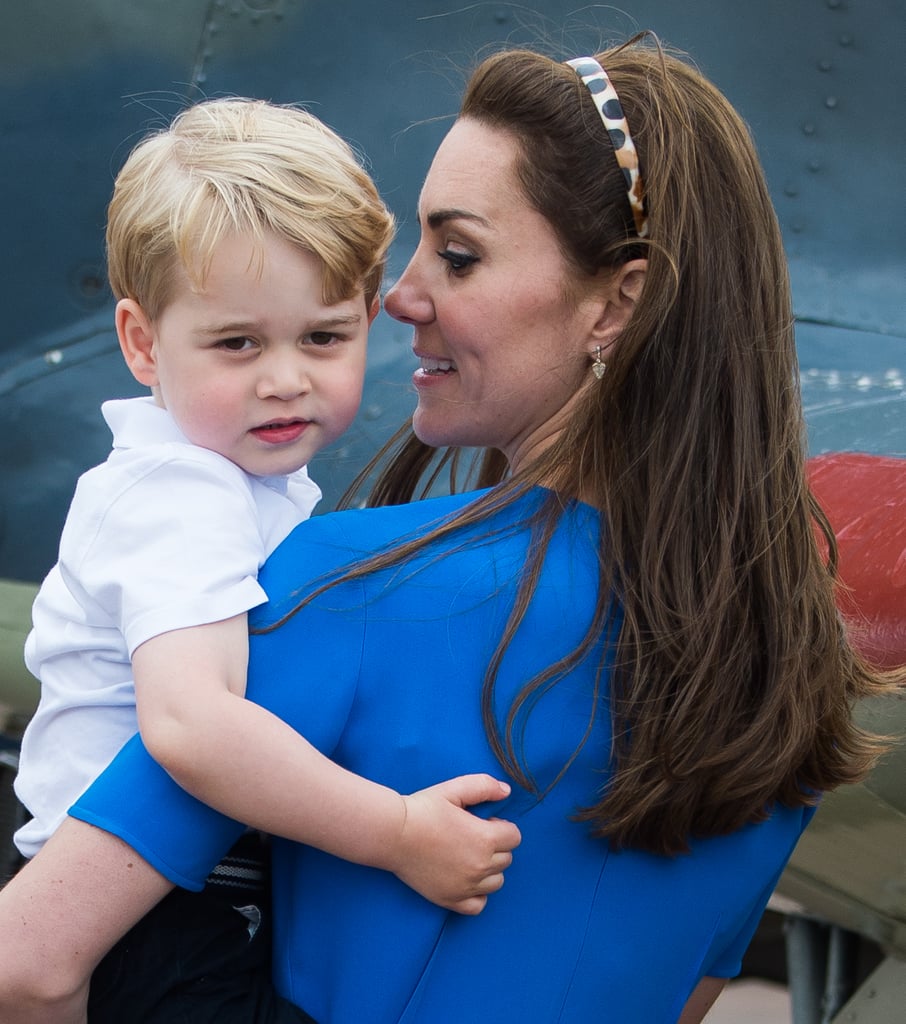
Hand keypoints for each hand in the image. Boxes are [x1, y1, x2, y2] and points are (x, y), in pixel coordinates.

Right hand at [389, 774, 520, 914]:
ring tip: (469, 855)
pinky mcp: (450, 899)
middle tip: (473, 836)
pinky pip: (479, 905)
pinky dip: (478, 894)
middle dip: (496, 846)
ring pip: (497, 882)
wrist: (393, 834)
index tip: (484, 822)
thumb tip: (507, 791)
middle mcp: (480, 866)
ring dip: (490, 869)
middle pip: (507, 859)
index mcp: (485, 838)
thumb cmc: (423, 809)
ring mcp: (466, 886)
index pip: (514, 837)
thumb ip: (484, 786)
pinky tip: (466, 878)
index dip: (501, 826)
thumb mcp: (454, 789)